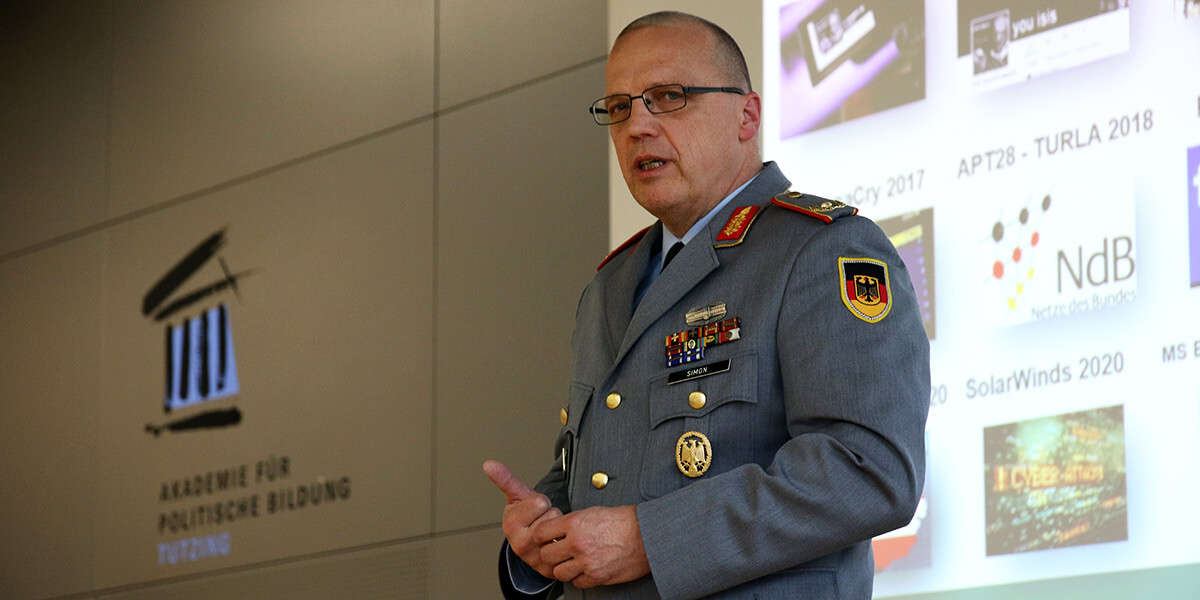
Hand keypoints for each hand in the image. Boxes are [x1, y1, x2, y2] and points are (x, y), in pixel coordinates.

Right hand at [483, 460, 562, 577]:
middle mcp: (521, 545)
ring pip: (560, 530)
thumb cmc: (525, 517)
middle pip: (551, 515)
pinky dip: (564, 542)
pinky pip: (566, 546)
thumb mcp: (517, 496)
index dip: (540, 502)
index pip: (539, 502)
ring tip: (548, 531)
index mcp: (511, 525)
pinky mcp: (548, 569)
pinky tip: (555, 542)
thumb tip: (488, 464)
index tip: (534, 509)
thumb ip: (505, 479)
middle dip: (550, 514)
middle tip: (542, 520)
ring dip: (558, 528)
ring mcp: (535, 558)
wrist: (528, 543)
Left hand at [532, 504, 650, 587]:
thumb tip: (557, 530)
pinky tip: (585, 569)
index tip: (546, 539)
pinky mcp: (597, 577)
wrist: (648, 535)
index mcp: (575, 522)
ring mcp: (586, 562)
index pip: (541, 533)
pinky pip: (576, 582)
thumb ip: (573, 522)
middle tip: (557, 552)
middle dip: (550, 554)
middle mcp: (577, 542)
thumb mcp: (594, 512)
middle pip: (546, 555)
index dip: (541, 536)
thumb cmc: (624, 521)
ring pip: (558, 572)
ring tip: (571, 562)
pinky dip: (579, 578)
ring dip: (563, 568)